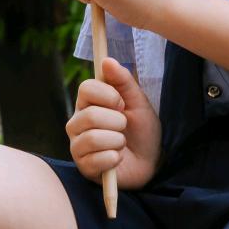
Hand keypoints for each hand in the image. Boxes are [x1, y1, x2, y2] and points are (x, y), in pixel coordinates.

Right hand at [66, 57, 161, 189]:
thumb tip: (107, 60)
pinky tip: (118, 158)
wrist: (151, 160)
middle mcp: (77, 122)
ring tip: (122, 143)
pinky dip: (115, 158)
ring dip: (117, 140)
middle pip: (90, 115)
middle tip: (124, 126)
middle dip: (117, 121)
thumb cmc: (141, 128)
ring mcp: (78, 145)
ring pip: (92, 138)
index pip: (86, 88)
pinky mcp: (83, 167)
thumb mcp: (138, 101)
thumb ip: (123, 80)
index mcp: (88, 102)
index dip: (108, 95)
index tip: (122, 103)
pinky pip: (97, 160)